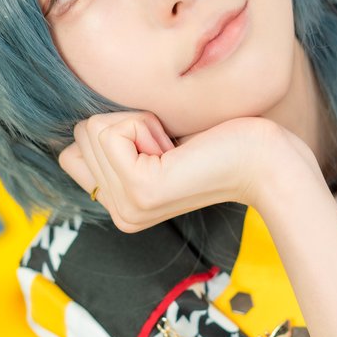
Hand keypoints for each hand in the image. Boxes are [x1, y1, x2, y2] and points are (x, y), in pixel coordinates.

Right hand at [58, 112, 315, 230]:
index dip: (118, 130)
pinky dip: (144, 124)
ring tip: (176, 148)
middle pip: (81, 135)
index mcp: (119, 205)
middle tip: (173, 147)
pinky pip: (110, 130)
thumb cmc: (218, 140)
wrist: (264, 160)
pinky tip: (176, 149)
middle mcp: (118, 213)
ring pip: (92, 129)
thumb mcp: (153, 142)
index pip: (72, 149)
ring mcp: (127, 206)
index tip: (163, 146)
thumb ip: (114, 143)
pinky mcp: (139, 189)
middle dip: (127, 124)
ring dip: (138, 123)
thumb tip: (78, 126)